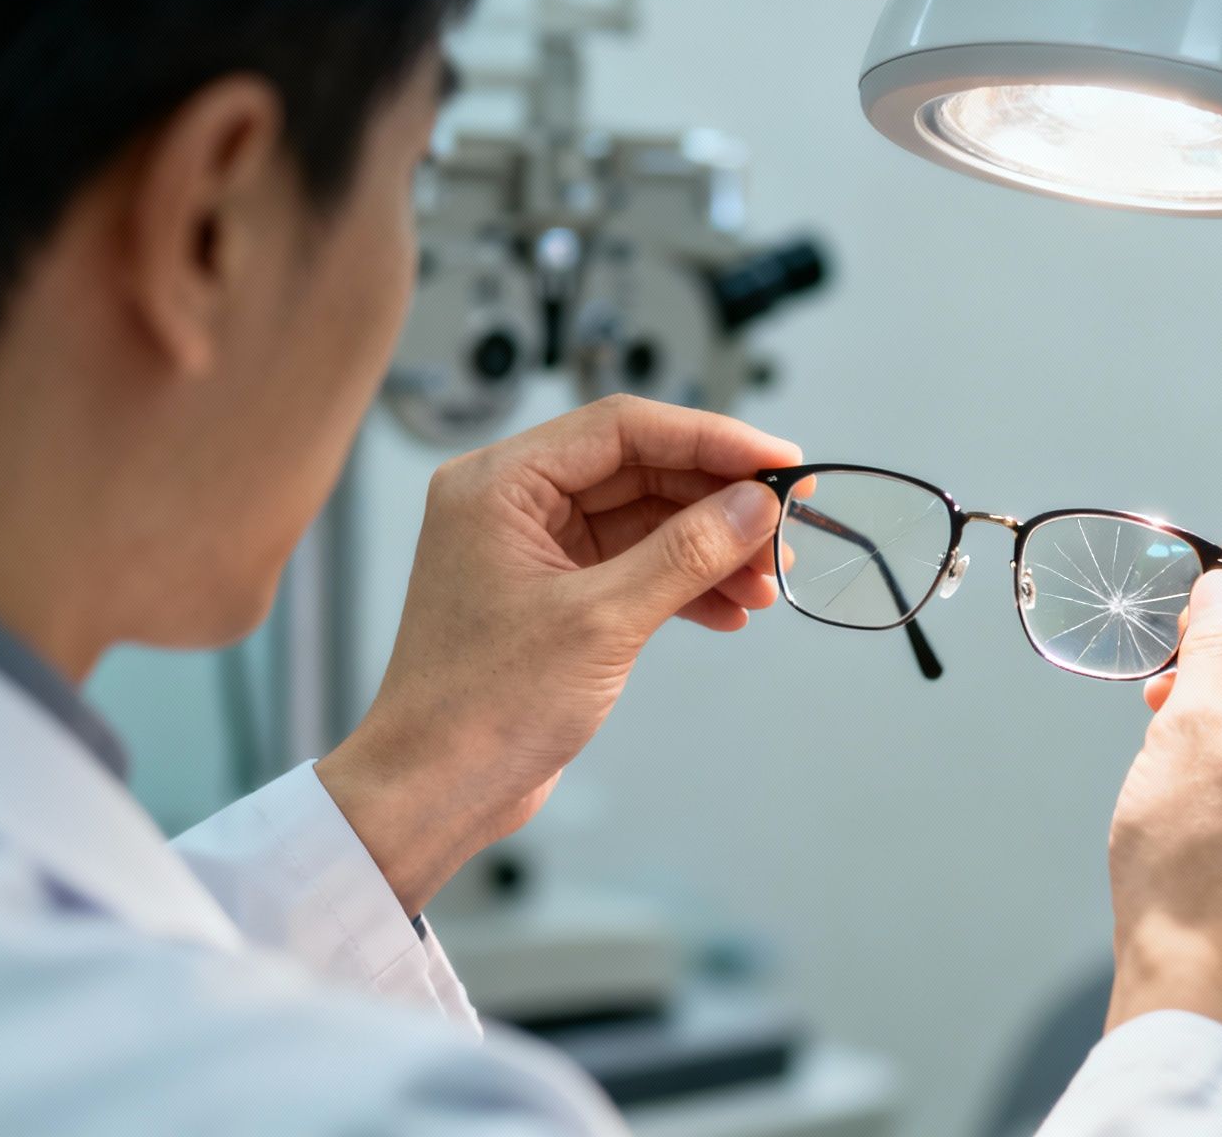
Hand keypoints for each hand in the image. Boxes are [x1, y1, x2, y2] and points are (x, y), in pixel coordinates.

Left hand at [316, 396, 799, 914]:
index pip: (624, 429)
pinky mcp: (556, 595)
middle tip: (787, 529)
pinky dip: (685, 585)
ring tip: (768, 584)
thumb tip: (757, 506)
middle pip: (641, 470)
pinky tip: (731, 612)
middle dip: (719, 503)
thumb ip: (685, 554)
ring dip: (711, 549)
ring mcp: (534, 550)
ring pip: (646, 522)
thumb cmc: (484, 705)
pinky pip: (635, 566)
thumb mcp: (602, 622)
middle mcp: (513, 503)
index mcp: (500, 483)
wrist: (434, 791)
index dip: (712, 439)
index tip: (781, 464)